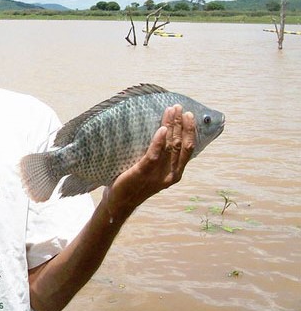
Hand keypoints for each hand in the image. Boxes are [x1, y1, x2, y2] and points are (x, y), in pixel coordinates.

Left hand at [102, 104, 194, 219]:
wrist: (120, 203)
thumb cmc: (134, 183)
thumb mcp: (152, 170)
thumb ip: (160, 156)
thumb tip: (161, 131)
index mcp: (174, 173)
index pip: (188, 149)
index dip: (190, 131)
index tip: (188, 115)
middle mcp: (170, 174)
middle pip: (179, 144)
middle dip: (180, 123)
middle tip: (178, 107)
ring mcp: (157, 174)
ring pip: (169, 146)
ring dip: (170, 126)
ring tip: (170, 111)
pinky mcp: (142, 173)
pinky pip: (153, 155)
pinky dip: (159, 141)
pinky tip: (161, 129)